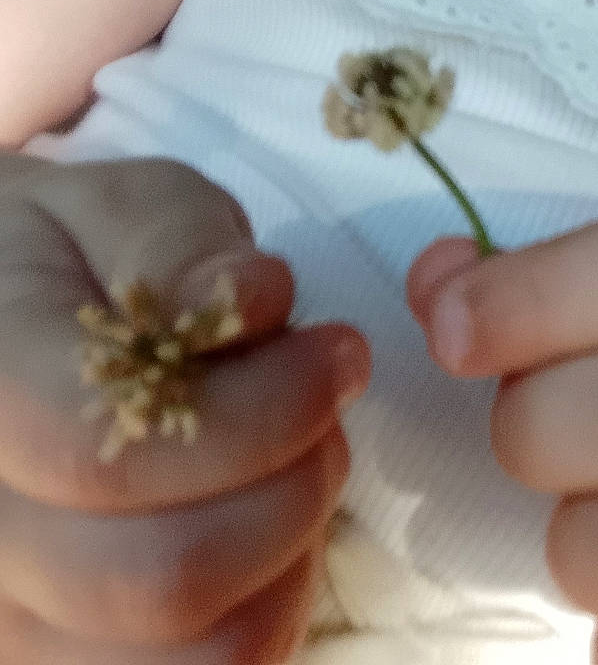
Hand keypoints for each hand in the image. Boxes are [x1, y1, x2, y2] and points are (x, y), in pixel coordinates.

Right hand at [0, 153, 369, 661]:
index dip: (262, 410)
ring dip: (292, 549)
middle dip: (293, 483)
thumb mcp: (117, 204)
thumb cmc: (68, 259)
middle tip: (326, 406)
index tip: (338, 352)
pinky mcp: (61, 664)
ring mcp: (12, 623)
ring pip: (197, 652)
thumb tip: (249, 297)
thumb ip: (177, 242)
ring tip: (293, 460)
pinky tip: (265, 525)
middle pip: (163, 577)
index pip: (114, 457)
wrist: (2, 320)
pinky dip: (268, 607)